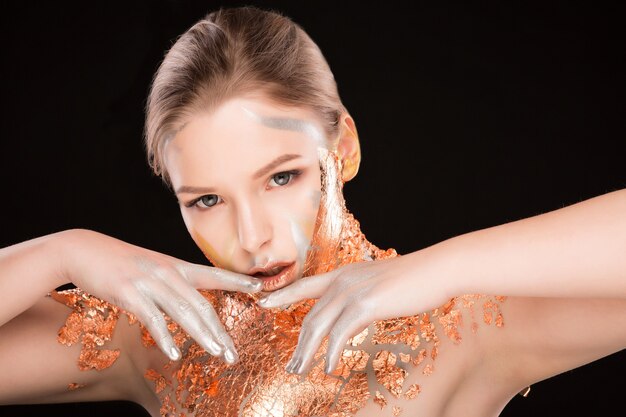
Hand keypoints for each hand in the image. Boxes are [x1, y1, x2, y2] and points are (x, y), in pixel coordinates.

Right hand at [58, 229, 261, 362]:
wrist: (84, 250)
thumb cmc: (120, 262)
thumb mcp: (153, 266)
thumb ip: (173, 282)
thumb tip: (189, 302)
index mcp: (176, 266)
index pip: (214, 274)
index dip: (238, 281)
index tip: (261, 287)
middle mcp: (168, 273)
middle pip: (203, 304)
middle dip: (221, 330)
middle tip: (234, 353)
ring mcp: (150, 282)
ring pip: (183, 312)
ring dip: (202, 336)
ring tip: (217, 354)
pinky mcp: (129, 292)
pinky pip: (152, 318)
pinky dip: (165, 336)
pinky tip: (174, 353)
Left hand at [258, 251, 449, 374]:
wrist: (436, 269)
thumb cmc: (415, 279)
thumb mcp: (379, 284)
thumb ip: (361, 298)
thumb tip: (351, 319)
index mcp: (344, 274)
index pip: (305, 285)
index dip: (283, 295)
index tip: (264, 303)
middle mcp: (342, 280)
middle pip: (311, 316)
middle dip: (298, 344)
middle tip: (291, 365)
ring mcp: (352, 291)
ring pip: (319, 327)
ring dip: (307, 353)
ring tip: (301, 371)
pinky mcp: (365, 304)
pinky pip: (340, 334)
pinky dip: (330, 353)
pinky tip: (328, 367)